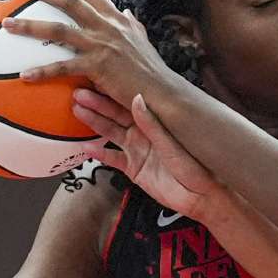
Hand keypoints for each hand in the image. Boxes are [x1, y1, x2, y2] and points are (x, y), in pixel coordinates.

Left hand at [1, 0, 175, 105]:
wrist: (161, 90)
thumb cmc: (151, 69)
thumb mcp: (142, 39)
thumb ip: (131, 22)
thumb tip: (125, 8)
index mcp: (116, 18)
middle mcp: (107, 26)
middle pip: (69, 1)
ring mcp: (101, 44)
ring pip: (59, 28)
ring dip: (30, 25)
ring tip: (7, 24)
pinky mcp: (98, 66)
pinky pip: (63, 67)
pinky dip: (43, 71)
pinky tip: (24, 76)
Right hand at [72, 88, 223, 221]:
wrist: (201, 195)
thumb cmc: (195, 165)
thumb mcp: (171, 143)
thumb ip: (152, 123)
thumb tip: (136, 98)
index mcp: (154, 123)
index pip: (128, 104)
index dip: (111, 94)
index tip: (96, 81)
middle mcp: (144, 134)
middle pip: (115, 116)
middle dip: (96, 105)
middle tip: (76, 94)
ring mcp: (137, 151)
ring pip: (111, 135)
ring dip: (94, 123)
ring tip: (76, 111)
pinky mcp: (134, 170)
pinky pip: (113, 160)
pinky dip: (99, 154)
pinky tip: (85, 146)